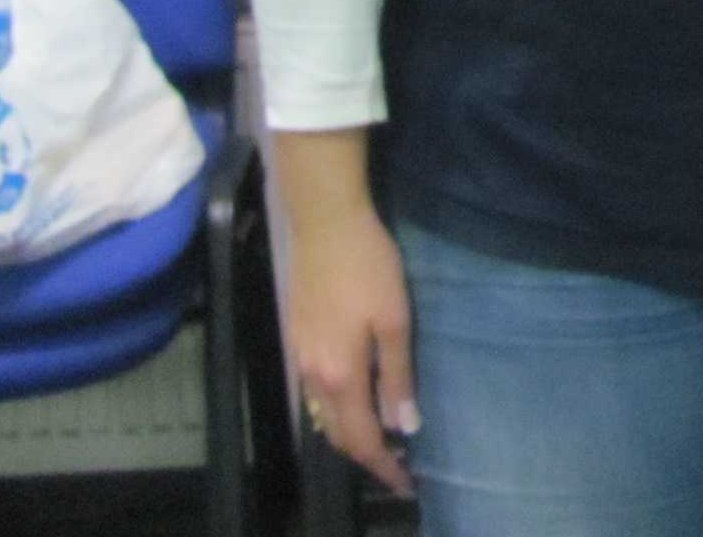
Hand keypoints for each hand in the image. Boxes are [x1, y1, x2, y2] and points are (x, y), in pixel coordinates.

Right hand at [287, 198, 420, 497]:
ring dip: (349, 434)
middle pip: (337, 435)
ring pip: (323, 416)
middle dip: (366, 455)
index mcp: (340, 375)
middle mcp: (314, 377)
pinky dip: (336, 411)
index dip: (383, 465)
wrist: (323, 222)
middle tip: (397, 464)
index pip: (362, 439)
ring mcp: (300, 358)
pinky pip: (315, 395)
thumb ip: (397, 376)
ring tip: (381, 437)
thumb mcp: (394, 320)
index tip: (405, 481)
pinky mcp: (296, 339)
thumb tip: (405, 425)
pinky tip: (355, 400)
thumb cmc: (368, 267)